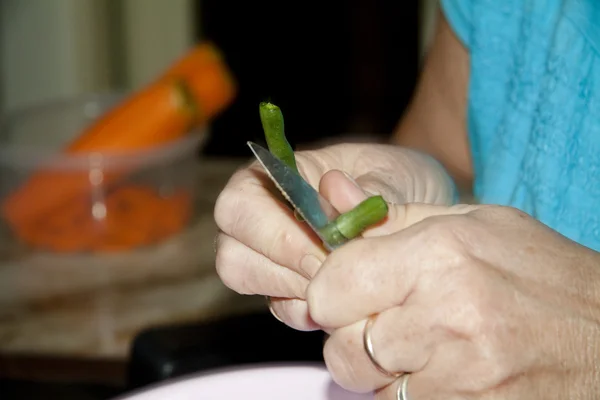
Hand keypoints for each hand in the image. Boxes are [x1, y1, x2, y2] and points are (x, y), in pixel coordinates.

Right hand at [214, 143, 454, 329]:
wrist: (420, 207)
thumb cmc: (399, 180)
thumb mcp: (394, 174)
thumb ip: (369, 188)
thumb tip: (335, 191)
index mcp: (276, 176)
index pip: (239, 204)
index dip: (273, 234)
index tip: (322, 251)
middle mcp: (262, 217)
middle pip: (232, 254)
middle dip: (283, 270)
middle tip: (334, 276)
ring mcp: (271, 256)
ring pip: (246, 284)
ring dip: (294, 292)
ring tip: (343, 285)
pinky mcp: (289, 287)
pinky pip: (281, 308)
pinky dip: (311, 310)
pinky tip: (346, 300)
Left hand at [307, 202, 599, 398]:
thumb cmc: (540, 274)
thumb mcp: (472, 224)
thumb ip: (390, 216)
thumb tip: (329, 193)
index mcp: (440, 255)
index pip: (331, 286)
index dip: (330, 289)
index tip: (345, 288)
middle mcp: (446, 317)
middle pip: (341, 344)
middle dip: (351, 331)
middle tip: (388, 317)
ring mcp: (460, 376)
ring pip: (366, 382)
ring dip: (378, 365)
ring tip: (422, 341)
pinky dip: (407, 390)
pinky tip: (442, 368)